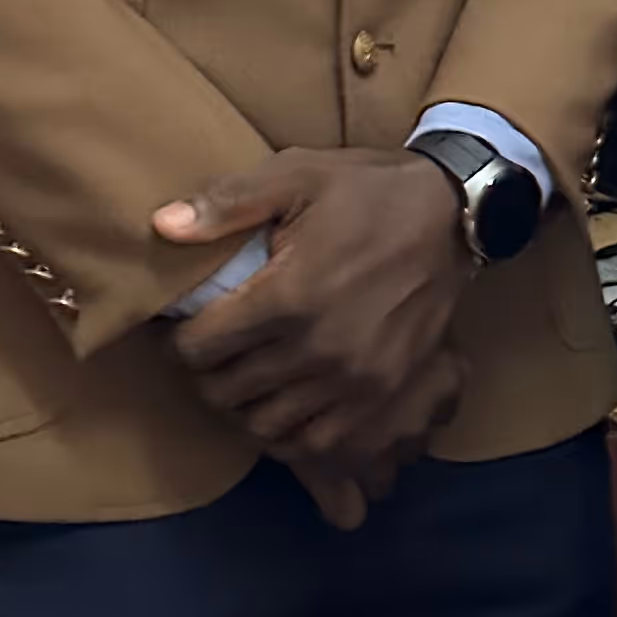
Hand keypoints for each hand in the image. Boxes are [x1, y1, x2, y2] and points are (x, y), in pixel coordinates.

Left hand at [156, 150, 465, 486]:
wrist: (454, 214)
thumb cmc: (367, 191)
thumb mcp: (296, 174)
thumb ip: (227, 203)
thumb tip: (161, 226)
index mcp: (288, 294)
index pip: (200, 347)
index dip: (178, 339)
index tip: (181, 327)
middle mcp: (318, 347)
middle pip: (225, 390)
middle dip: (204, 373)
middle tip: (207, 353)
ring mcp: (353, 379)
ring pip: (265, 424)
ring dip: (241, 406)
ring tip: (241, 378)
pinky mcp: (382, 394)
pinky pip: (316, 442)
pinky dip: (288, 433)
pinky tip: (282, 404)